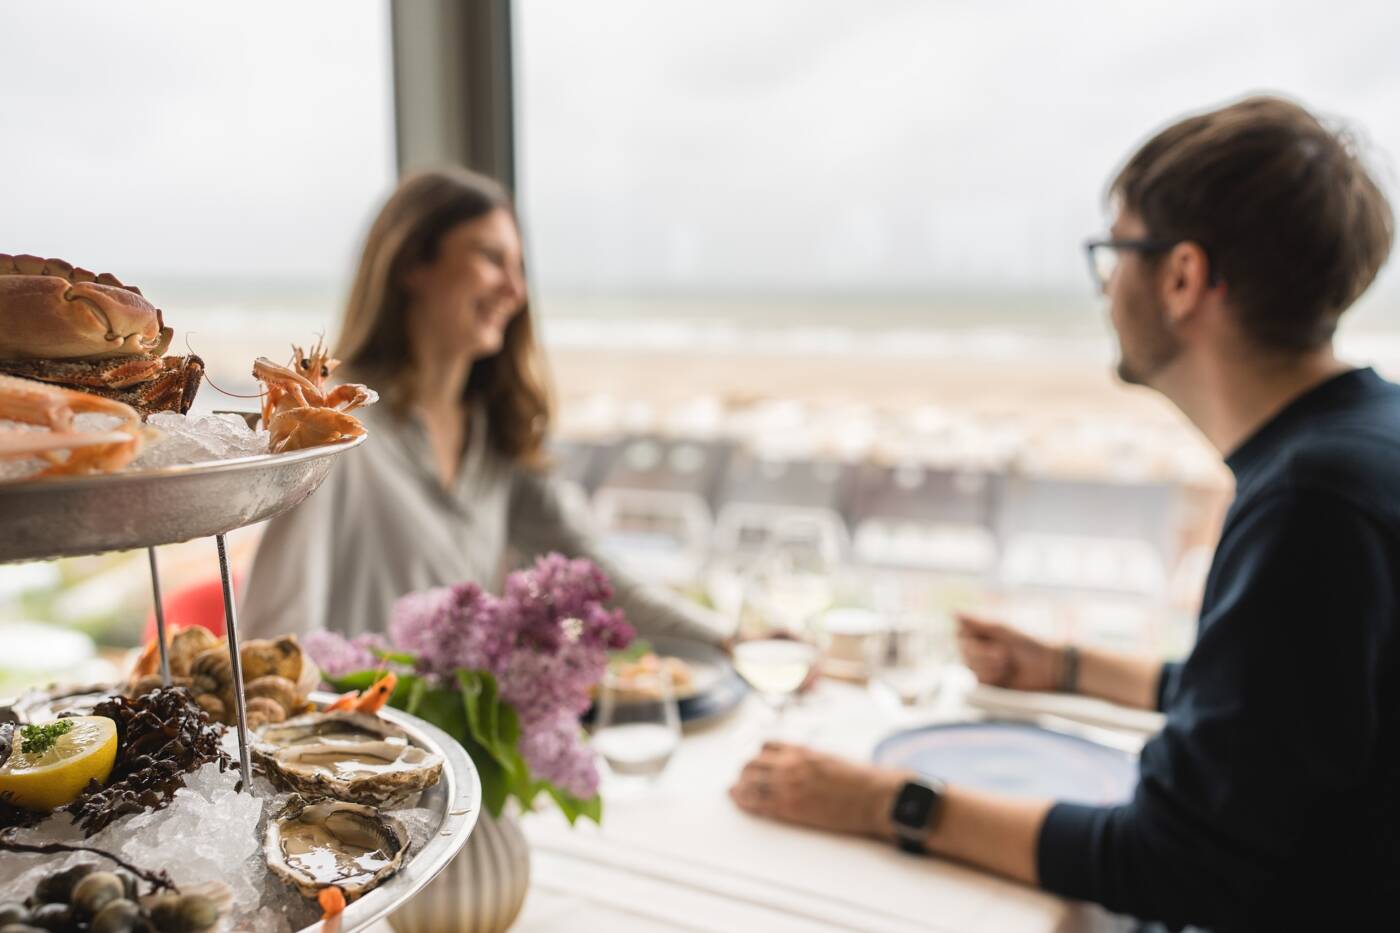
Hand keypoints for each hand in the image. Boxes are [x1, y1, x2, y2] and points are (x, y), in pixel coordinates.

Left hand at [729, 741, 905, 839]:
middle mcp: (790, 764)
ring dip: (740, 787)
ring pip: (750, 782)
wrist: (871, 796)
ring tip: (735, 792)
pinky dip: (745, 802)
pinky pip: (758, 803)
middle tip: (742, 779)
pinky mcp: (790, 807)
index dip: (759, 756)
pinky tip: (739, 802)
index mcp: (801, 750)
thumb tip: (794, 762)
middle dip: (745, 771)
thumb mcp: (828, 758)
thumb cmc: (856, 779)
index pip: (766, 746)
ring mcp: (788, 786)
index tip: (756, 762)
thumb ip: (807, 758)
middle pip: (752, 764)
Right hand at [956, 613, 1063, 692]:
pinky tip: (1007, 673)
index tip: (989, 640)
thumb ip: (977, 621)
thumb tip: (952, 611)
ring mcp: (984, 664)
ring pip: (970, 667)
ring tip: (1009, 662)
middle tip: (1005, 653)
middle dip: (982, 655)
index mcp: (983, 630)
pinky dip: (993, 677)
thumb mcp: (1003, 629)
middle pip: (962, 651)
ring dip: (989, 666)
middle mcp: (980, 646)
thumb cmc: (1031, 642)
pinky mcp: (990, 682)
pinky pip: (979, 681)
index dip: (970, 638)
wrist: (1052, 665)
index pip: (960, 632)